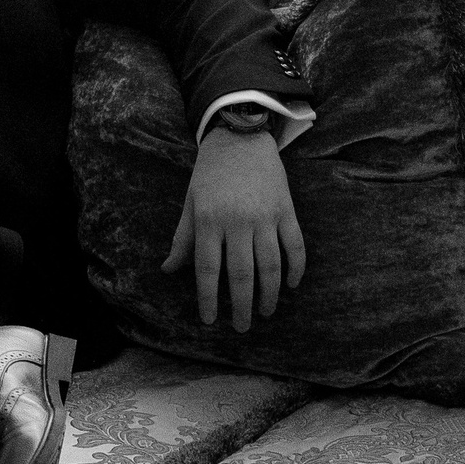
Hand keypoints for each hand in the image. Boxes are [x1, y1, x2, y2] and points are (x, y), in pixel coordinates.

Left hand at [160, 127, 305, 330]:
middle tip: (240, 327)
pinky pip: (295, 245)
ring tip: (264, 312)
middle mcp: (237, 221)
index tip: (209, 320)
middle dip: (241, 306)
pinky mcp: (287, 210)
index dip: (208, 298)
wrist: (240, 136)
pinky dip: (296, 268)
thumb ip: (182, 239)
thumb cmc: (209, 174)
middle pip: (242, 274)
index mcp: (209, 221)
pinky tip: (290, 286)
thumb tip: (168, 270)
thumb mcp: (190, 204)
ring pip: (271, 265)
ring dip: (269, 294)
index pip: (207, 270)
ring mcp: (265, 216)